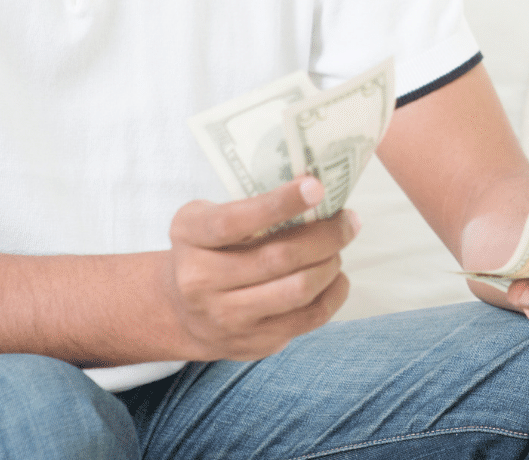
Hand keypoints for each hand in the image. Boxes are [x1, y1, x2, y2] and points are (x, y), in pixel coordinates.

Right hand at [163, 176, 355, 361]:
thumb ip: (246, 205)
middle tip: (347, 220)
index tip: (316, 186)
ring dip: (330, 264)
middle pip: (278, 258)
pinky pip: (307, 319)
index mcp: (191, 237)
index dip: (280, 203)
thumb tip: (314, 190)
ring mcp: (227, 317)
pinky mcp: (253, 343)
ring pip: (297, 290)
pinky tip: (336, 276)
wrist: (180, 311)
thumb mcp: (205, 218)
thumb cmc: (205, 250)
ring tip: (338, 249)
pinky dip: (333, 293)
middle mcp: (201, 281)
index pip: (235, 221)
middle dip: (325, 236)